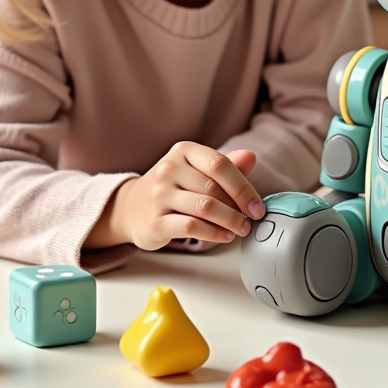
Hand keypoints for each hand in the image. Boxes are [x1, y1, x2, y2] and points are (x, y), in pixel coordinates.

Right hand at [96, 143, 263, 250]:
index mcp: (184, 151)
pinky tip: (224, 236)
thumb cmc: (172, 187)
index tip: (257, 205)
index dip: (243, 187)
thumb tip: (251, 157)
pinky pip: (192, 227)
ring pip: (205, 207)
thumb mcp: (197, 170)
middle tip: (251, 220)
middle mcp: (169, 169)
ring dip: (230, 221)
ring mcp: (159, 195)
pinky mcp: (155, 221)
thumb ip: (225, 165)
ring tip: (240, 229)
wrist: (130, 207)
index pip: (220, 164)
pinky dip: (214, 233)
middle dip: (238, 207)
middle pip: (214, 188)